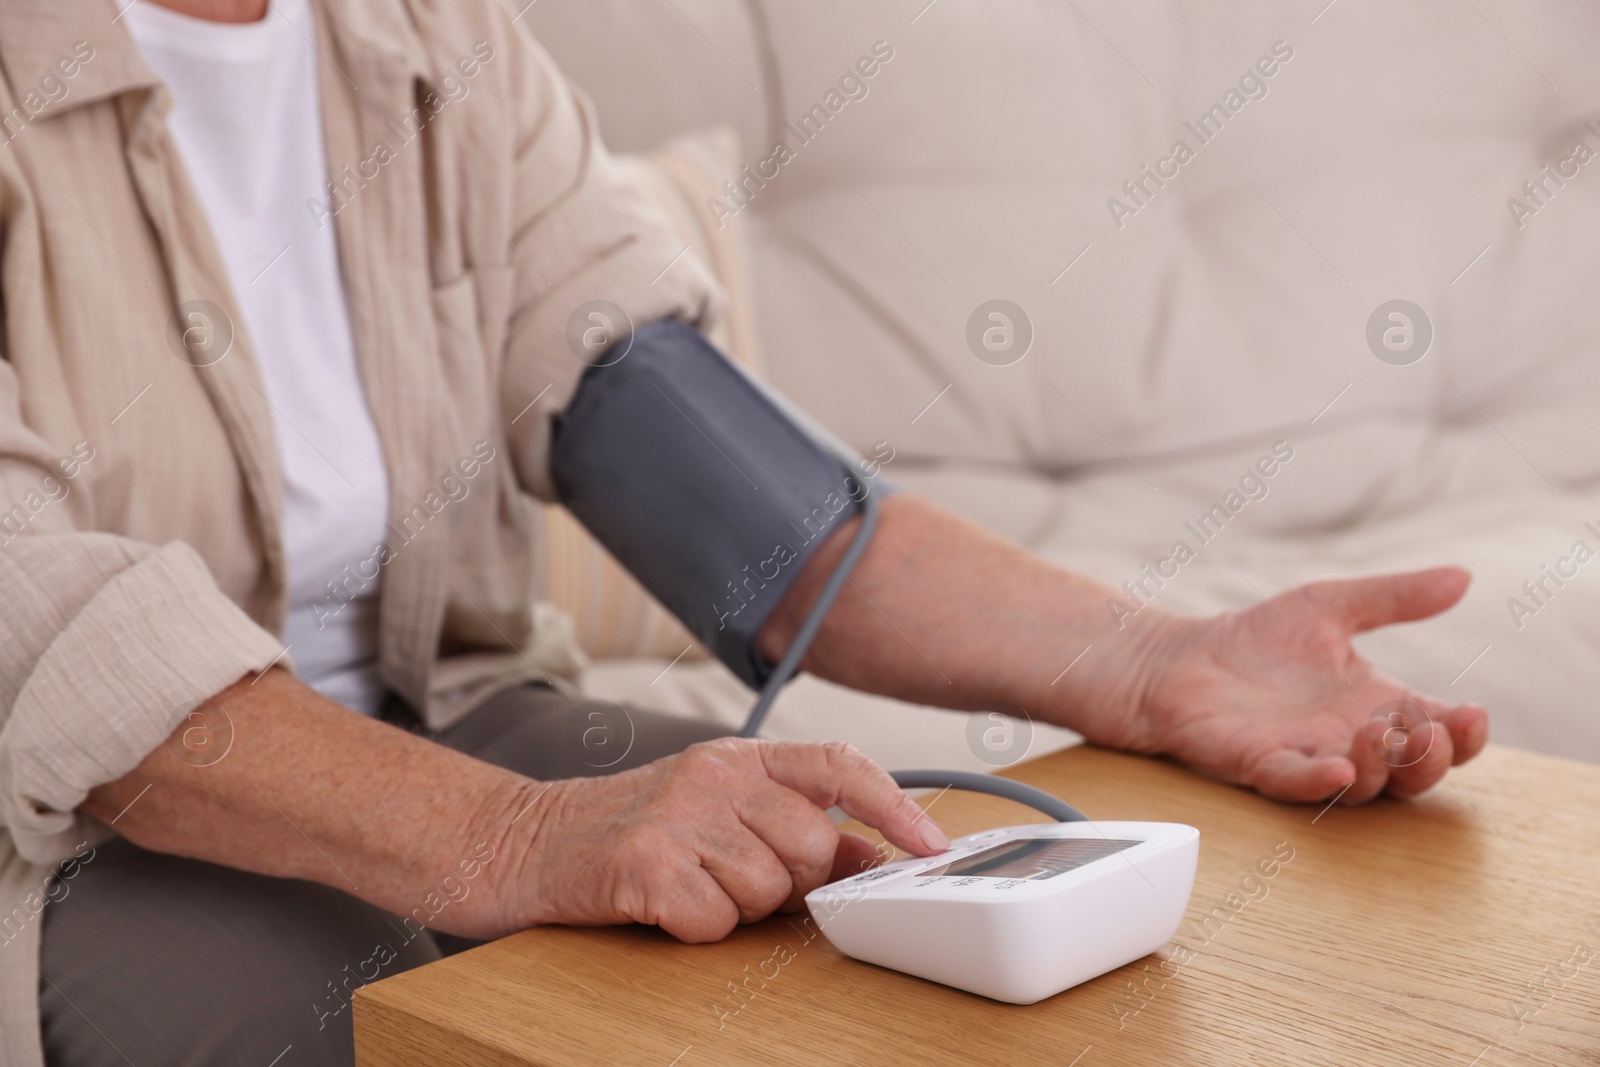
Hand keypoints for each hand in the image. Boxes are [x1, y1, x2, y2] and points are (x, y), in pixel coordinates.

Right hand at [503, 738, 948, 941]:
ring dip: (737, 908)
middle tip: (734, 878)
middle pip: (813, 847)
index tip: (932, 846)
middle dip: (790, 883)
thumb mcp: (717, 813)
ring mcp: (677, 815)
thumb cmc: (631, 832)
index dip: (894, 806)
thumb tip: (874, 854)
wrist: (525, 843)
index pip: (839, 764)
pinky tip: (663, 905)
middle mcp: (712, 774)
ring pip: (767, 890)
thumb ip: (793, 827)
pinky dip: (696, 928)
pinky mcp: (644, 862)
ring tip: (690, 885)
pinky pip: (715, 921)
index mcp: (738, 756)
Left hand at [1091, 567, 1488, 804]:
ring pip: (1364, 786)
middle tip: (1433, 731)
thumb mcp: (1330, 605)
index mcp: (1377, 706)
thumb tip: (1463, 577)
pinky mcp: (1261, 765)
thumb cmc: (1256, 639)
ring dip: (1384, 766)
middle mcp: (1350, 742)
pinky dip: (1319, 782)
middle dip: (1433, 758)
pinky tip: (1339, 770)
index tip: (1473, 712)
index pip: (1439, 732)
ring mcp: (1308, 757)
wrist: (1181, 658)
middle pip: (1413, 772)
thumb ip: (1394, 596)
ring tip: (1383, 733)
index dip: (1465, 734)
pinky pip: (1297, 784)